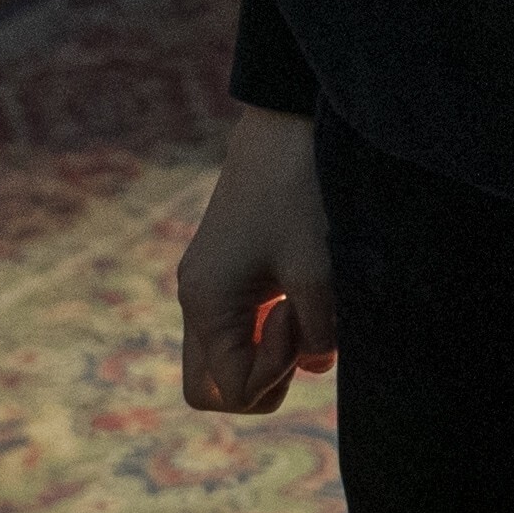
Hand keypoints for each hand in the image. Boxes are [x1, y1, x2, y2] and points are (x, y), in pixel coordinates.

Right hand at [175, 107, 339, 412]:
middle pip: (213, 387)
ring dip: (268, 355)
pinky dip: (269, 331)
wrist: (284, 122)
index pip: (230, 390)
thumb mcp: (316, 267)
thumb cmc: (297, 190)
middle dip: (262, 380)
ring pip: (225, 360)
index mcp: (205, 303)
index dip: (274, 372)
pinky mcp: (227, 273)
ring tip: (304, 310)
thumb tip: (316, 365)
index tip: (296, 317)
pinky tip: (300, 295)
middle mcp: (195, 300)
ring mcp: (208, 286)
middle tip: (299, 334)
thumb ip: (319, 333)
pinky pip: (238, 330)